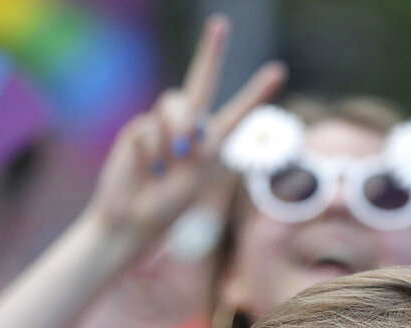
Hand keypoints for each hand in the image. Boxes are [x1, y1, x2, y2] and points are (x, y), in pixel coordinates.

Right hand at [87, 16, 286, 247]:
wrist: (132, 219)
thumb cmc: (168, 206)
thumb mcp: (195, 177)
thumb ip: (197, 145)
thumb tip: (187, 118)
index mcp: (212, 144)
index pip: (237, 113)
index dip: (256, 93)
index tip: (278, 70)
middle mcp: (188, 128)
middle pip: (201, 81)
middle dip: (210, 52)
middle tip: (220, 24)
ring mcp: (162, 126)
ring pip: (175, 103)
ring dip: (177, 128)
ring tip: (171, 160)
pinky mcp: (138, 129)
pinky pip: (149, 127)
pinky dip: (152, 150)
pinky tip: (148, 168)